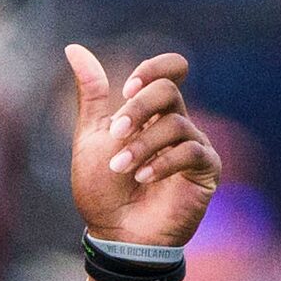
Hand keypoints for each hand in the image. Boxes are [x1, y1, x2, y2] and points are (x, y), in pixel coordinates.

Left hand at [66, 44, 220, 245]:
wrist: (115, 234)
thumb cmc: (102, 190)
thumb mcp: (91, 136)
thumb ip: (92, 94)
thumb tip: (74, 47)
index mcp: (151, 112)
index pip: (170, 70)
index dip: (152, 70)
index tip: (127, 88)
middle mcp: (177, 124)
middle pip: (170, 90)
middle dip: (138, 108)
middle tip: (116, 135)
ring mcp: (194, 146)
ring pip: (177, 123)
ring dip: (142, 145)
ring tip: (122, 168)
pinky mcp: (207, 171)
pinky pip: (192, 152)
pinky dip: (163, 162)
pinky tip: (143, 177)